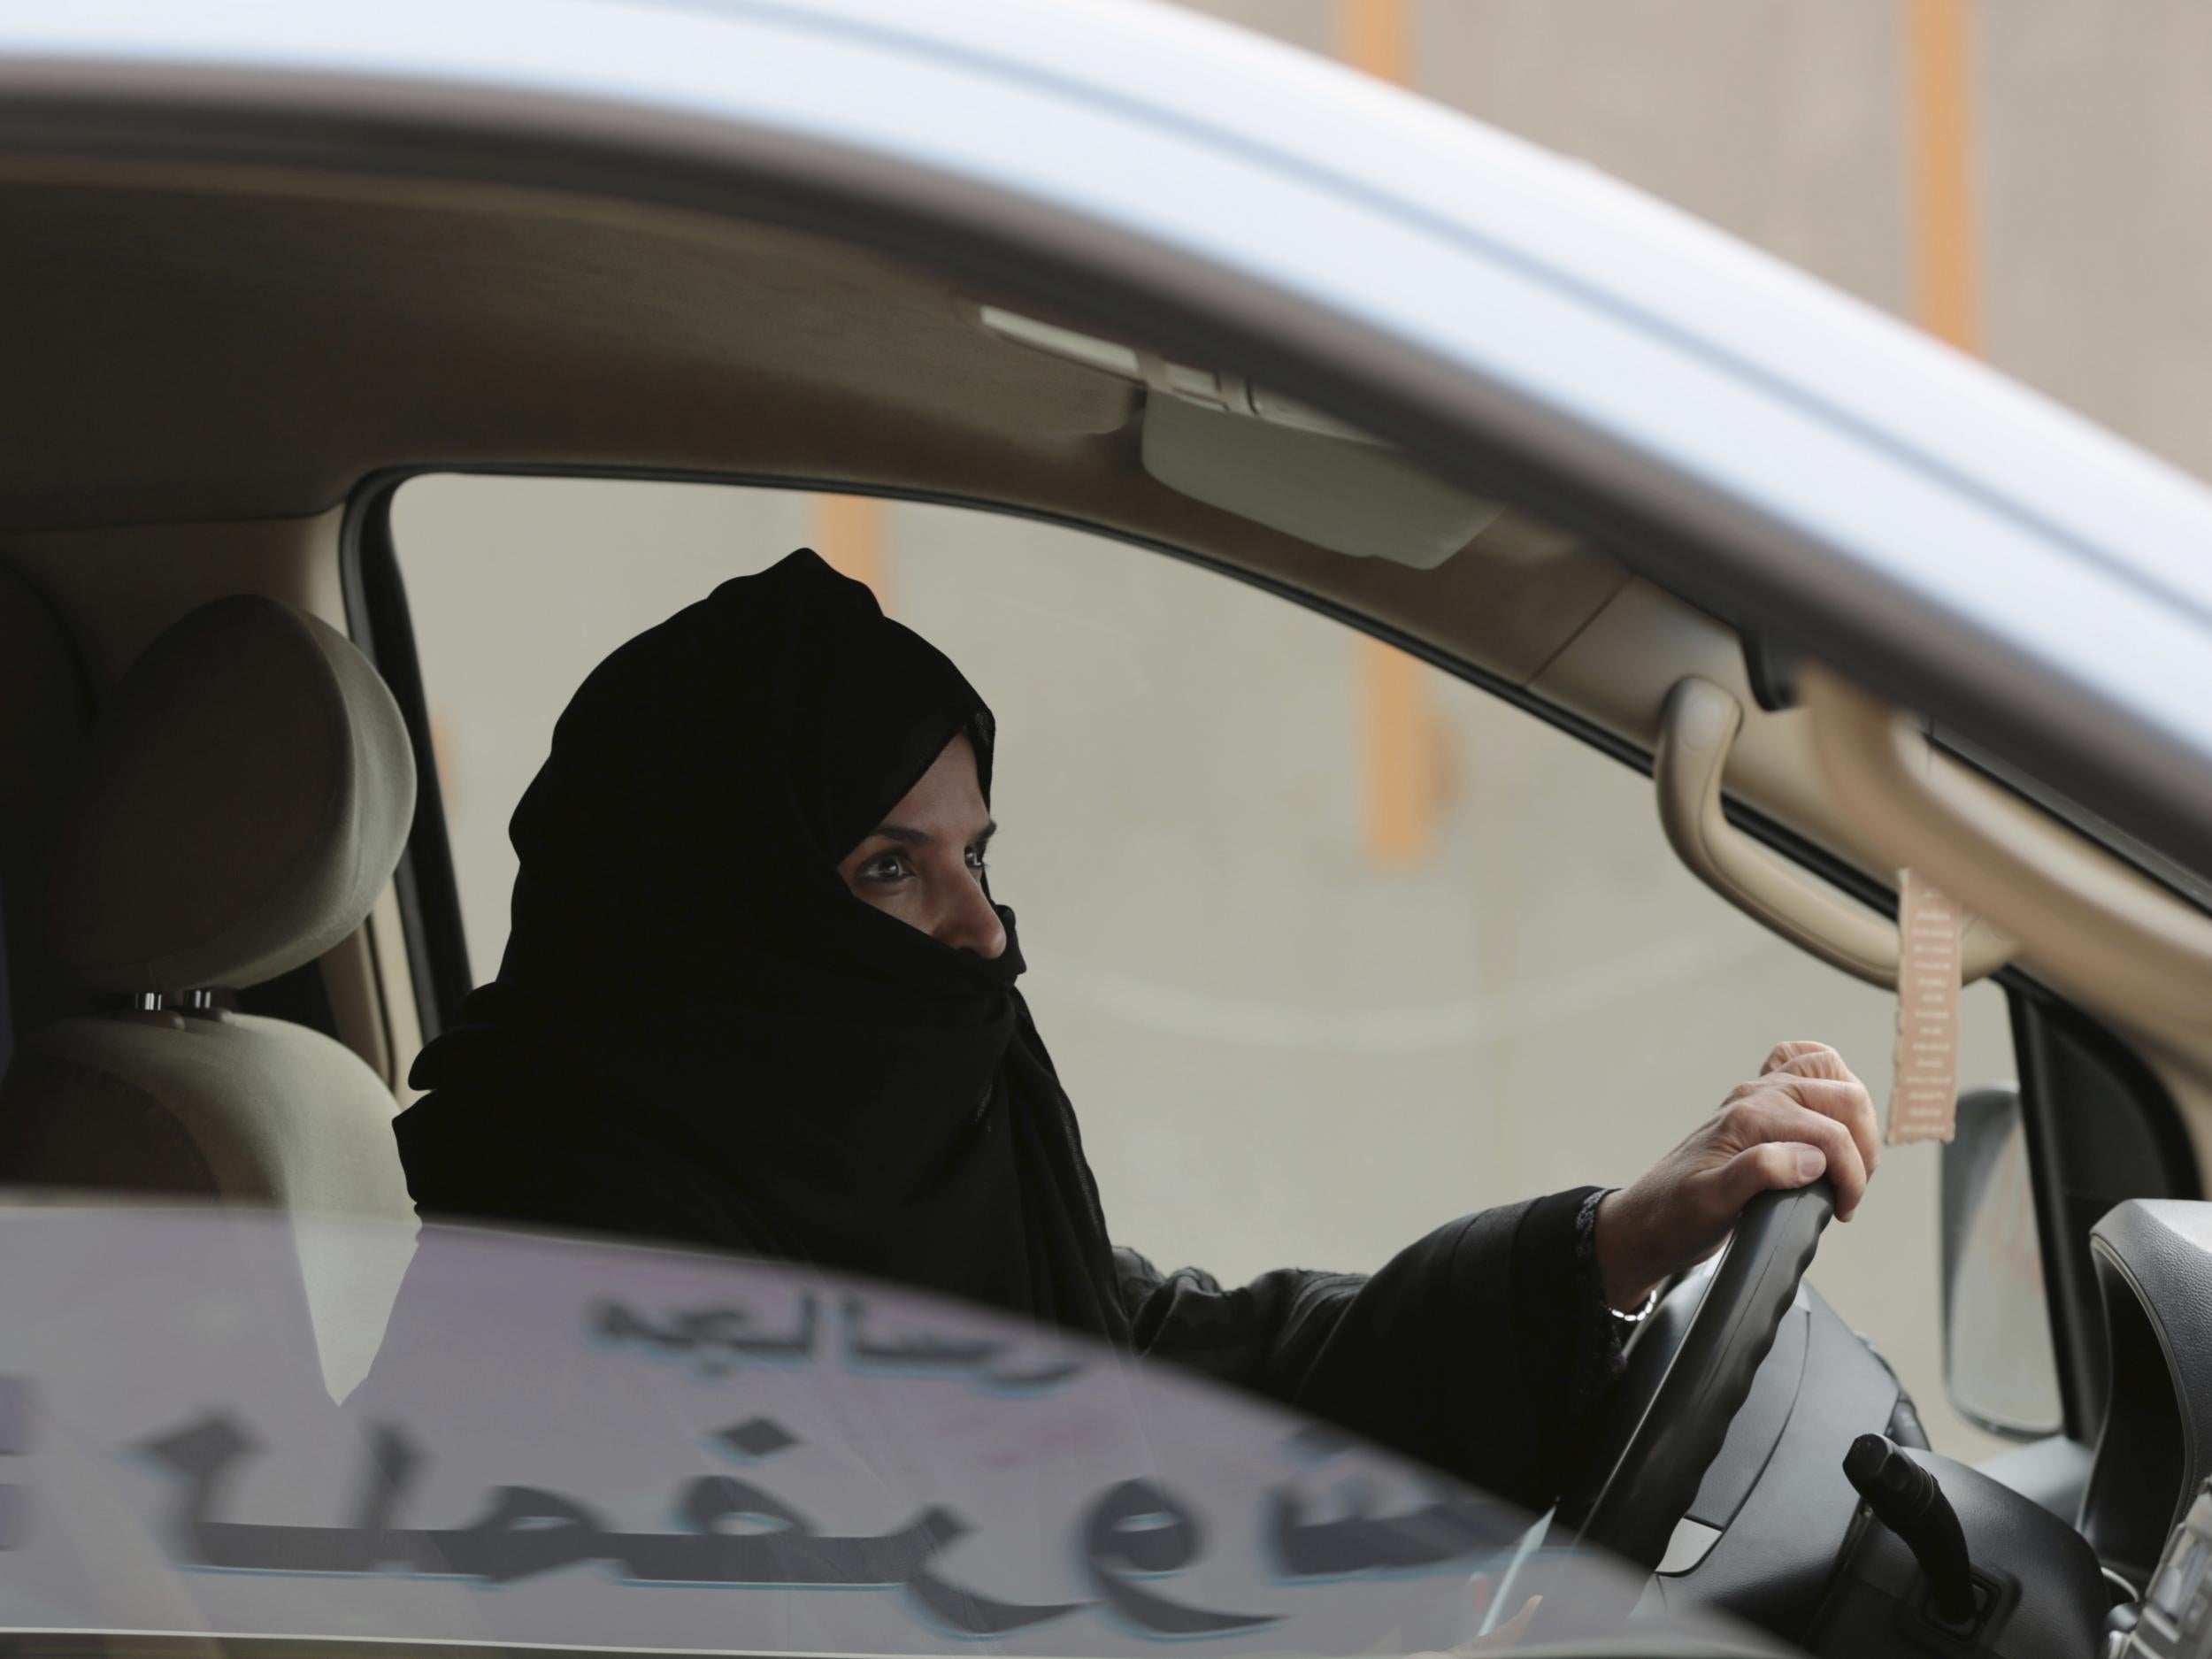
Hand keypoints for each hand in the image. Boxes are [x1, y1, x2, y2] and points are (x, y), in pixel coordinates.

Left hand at [1593, 1041, 1878, 1312]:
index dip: (1851, 1174)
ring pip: (1830, 1074)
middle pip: (1844, 1096)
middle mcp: (1757, 1098)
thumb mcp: (1713, 1203)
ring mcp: (1760, 1096)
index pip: (1831, 1134)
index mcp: (1751, 1118)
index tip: (1844, 1207)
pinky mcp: (1761, 1105)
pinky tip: (1830, 1112)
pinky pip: (1802, 1066)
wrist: (1648, 1219)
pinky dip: (1827, 1079)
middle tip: (1851, 1187)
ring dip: (1855, 1114)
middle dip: (1862, 1144)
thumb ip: (1759, 1173)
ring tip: (1851, 1159)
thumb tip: (1810, 1158)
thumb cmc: (1676, 1215)